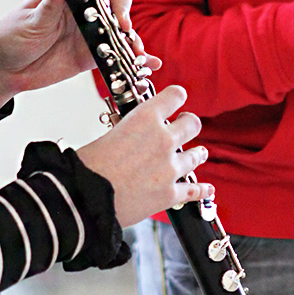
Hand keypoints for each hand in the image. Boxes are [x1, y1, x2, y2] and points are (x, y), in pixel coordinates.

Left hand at [0, 0, 159, 109]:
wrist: (2, 71)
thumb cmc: (10, 38)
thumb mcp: (29, 21)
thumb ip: (48, 4)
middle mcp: (83, 9)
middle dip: (123, 7)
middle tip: (120, 24)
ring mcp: (91, 32)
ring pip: (121, 26)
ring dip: (132, 35)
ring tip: (135, 49)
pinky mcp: (94, 55)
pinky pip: (120, 55)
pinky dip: (136, 59)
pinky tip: (149, 64)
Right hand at [77, 85, 213, 226]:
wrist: (86, 198)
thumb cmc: (88, 167)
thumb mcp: (107, 134)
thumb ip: (128, 132)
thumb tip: (133, 137)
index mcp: (145, 118)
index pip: (174, 96)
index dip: (176, 97)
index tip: (177, 99)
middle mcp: (163, 140)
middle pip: (192, 124)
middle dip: (189, 123)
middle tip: (187, 125)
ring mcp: (170, 168)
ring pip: (196, 155)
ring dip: (197, 154)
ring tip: (199, 153)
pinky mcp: (170, 194)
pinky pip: (194, 190)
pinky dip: (201, 189)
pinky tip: (207, 188)